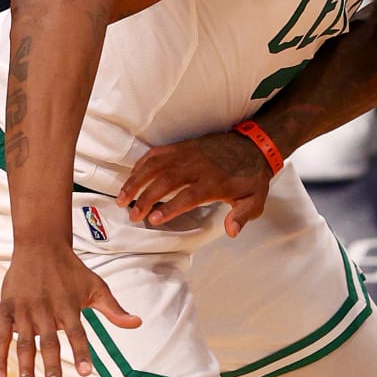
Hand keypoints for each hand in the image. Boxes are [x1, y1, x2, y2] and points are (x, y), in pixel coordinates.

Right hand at [0, 242, 141, 376]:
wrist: (40, 244)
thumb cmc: (72, 270)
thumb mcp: (96, 287)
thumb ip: (114, 309)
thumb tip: (138, 323)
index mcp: (68, 306)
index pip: (77, 334)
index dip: (81, 353)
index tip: (86, 372)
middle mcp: (45, 309)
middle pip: (48, 341)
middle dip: (50, 365)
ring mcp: (24, 309)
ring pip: (23, 342)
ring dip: (24, 366)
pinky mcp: (6, 308)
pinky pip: (0, 336)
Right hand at [118, 131, 273, 236]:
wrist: (253, 145)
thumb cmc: (251, 177)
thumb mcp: (254, 200)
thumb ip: (242, 216)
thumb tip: (232, 231)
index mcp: (214, 182)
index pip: (188, 195)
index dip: (170, 207)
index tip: (154, 219)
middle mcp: (197, 166)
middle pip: (165, 181)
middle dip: (146, 198)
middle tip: (133, 215)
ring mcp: (187, 154)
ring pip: (155, 166)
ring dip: (136, 182)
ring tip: (122, 199)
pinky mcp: (181, 146)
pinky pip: (156, 154)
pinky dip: (141, 165)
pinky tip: (131, 178)